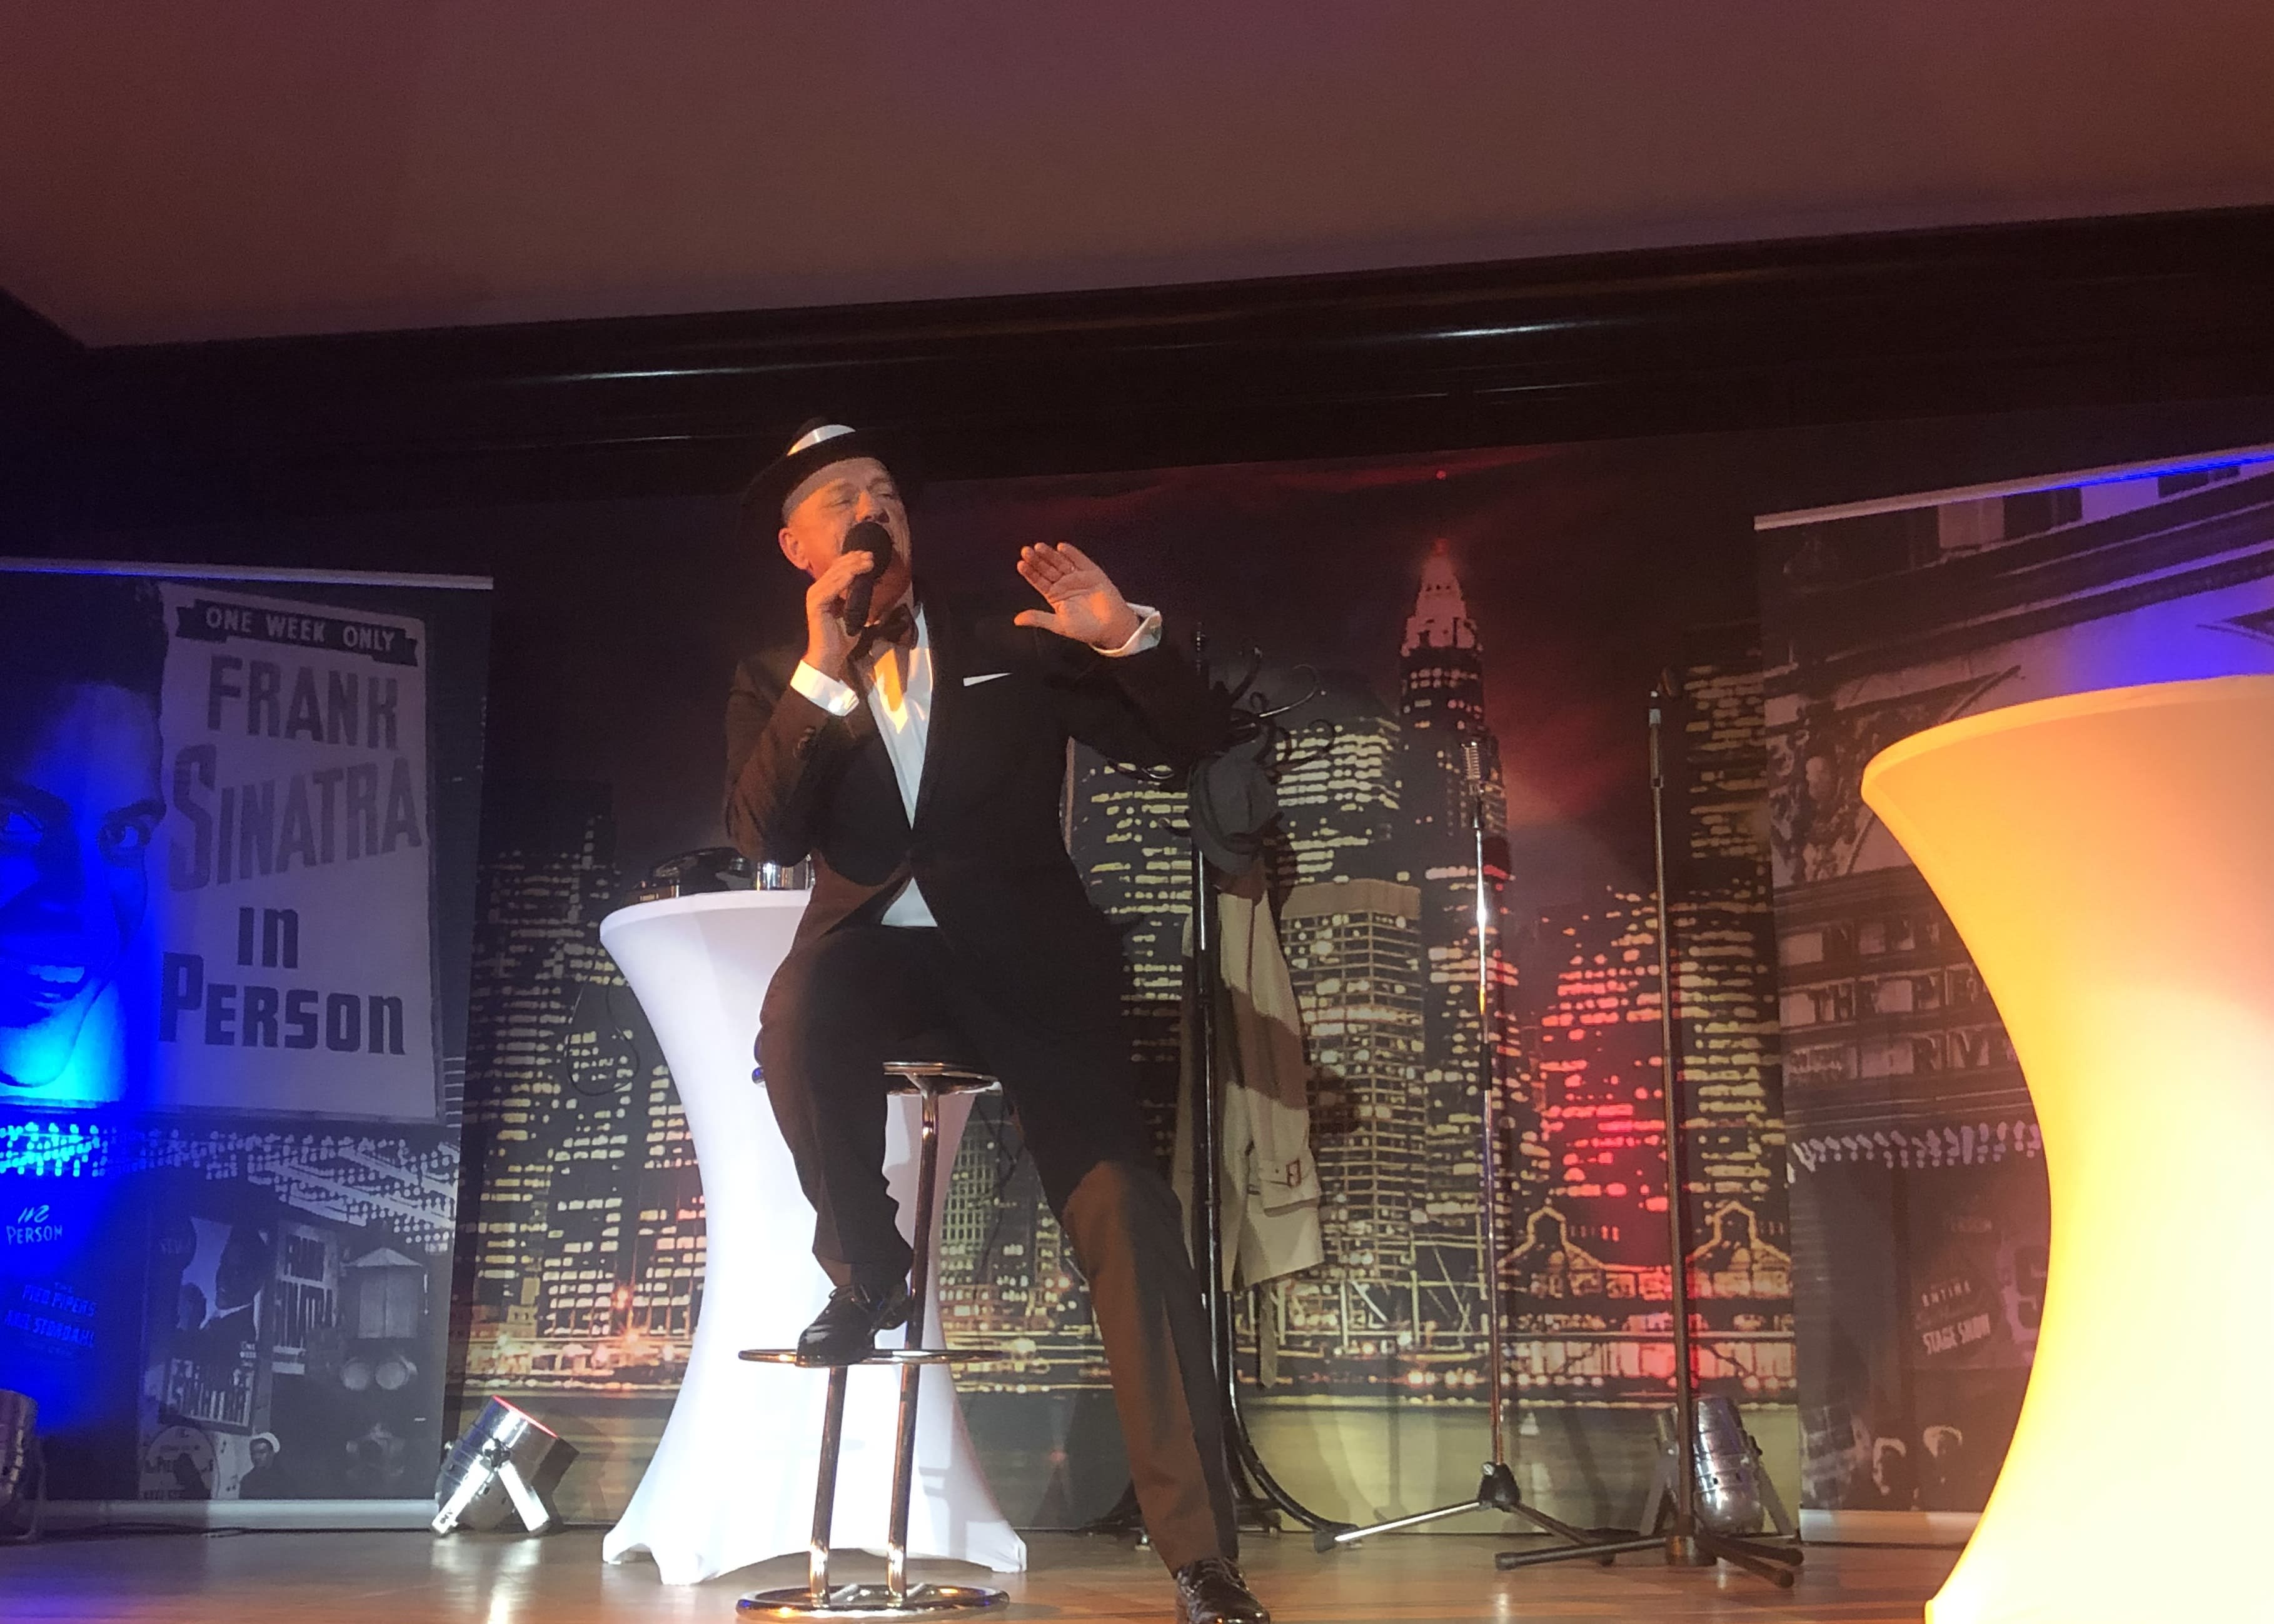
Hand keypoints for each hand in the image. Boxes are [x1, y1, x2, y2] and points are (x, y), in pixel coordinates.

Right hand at [801, 549, 875, 680]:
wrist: (831, 656)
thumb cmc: (842, 637)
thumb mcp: (854, 613)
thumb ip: (858, 598)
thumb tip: (871, 584)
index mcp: (824, 590)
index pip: (838, 569)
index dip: (853, 560)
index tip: (868, 556)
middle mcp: (817, 590)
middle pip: (837, 568)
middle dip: (855, 560)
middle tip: (871, 555)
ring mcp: (815, 595)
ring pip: (836, 575)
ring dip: (853, 566)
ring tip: (868, 561)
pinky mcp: (816, 603)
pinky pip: (832, 587)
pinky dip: (845, 579)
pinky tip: (856, 573)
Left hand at [1015, 542, 1141, 648]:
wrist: (1110, 628)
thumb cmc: (1085, 629)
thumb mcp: (1058, 624)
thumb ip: (1038, 619)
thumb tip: (1016, 620)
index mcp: (1054, 596)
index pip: (1039, 581)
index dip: (1030, 573)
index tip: (1021, 564)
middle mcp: (1064, 584)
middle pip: (1047, 569)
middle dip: (1037, 560)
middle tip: (1026, 551)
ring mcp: (1077, 577)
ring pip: (1060, 563)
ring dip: (1050, 555)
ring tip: (1039, 547)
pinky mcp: (1091, 573)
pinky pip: (1080, 560)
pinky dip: (1071, 553)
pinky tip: (1061, 547)